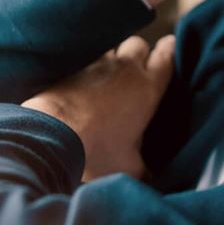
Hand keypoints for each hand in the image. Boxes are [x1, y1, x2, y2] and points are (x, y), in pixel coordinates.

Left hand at [21, 34, 174, 182]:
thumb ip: (145, 168)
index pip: (168, 55)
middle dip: (139, 54)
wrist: (53, 137)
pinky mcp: (71, 66)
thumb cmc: (97, 153)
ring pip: (111, 49)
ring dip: (111, 60)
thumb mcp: (129, 166)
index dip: (170, 50)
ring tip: (106, 78)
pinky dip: (86, 67)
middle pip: (139, 45)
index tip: (169, 48)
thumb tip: (153, 179)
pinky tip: (82, 81)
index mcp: (148, 88)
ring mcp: (96, 64)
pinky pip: (84, 58)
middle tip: (135, 70)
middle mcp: (125, 69)